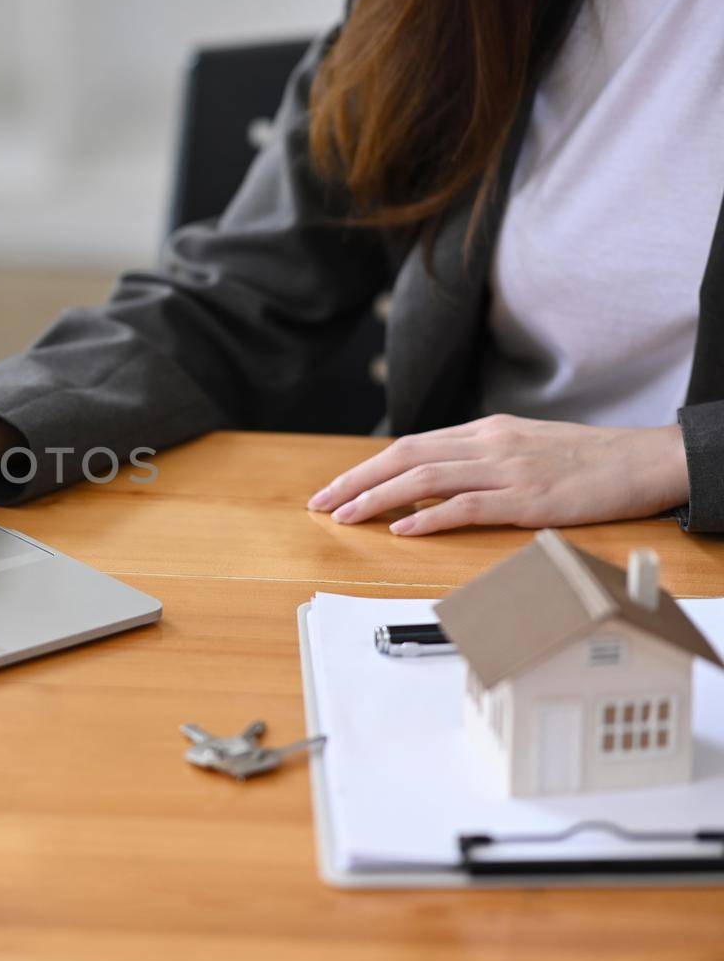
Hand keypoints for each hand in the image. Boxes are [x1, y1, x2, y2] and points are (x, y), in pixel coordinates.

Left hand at [307, 414, 688, 535]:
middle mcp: (487, 444)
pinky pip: (467, 506)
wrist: (641, 459)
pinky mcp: (527, 499)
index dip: (364, 469)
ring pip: (425, 478)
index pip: (408, 446)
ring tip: (346, 517)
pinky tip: (402, 528)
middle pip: (404, 457)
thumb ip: (476, 460)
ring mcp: (506, 470)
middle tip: (319, 504)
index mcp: (483, 431)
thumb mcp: (521, 448)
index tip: (332, 490)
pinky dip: (429, 516)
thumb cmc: (583, 461)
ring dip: (378, 499)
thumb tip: (428, 481)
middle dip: (355, 481)